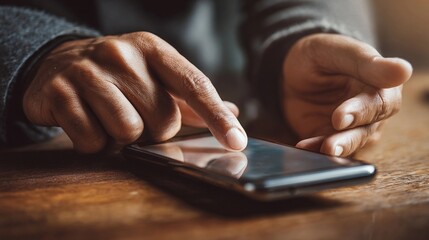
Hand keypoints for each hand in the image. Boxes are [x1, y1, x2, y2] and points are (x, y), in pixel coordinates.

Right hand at [23, 32, 246, 152]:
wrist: (58, 60)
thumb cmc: (118, 74)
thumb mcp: (154, 74)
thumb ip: (191, 96)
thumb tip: (232, 112)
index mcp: (152, 49)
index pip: (194, 84)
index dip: (216, 116)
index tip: (236, 141)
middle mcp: (122, 54)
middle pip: (162, 120)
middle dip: (153, 129)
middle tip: (135, 113)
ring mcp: (89, 72)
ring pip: (128, 131)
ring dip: (122, 136)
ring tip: (109, 116)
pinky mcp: (61, 93)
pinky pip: (93, 141)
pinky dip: (95, 142)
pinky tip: (88, 121)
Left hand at [282, 34, 411, 155]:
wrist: (295, 70)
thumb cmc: (322, 54)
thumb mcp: (339, 51)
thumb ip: (367, 63)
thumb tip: (403, 70)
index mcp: (381, 86)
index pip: (380, 103)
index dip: (361, 111)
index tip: (340, 117)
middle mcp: (371, 111)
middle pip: (366, 130)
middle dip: (348, 139)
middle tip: (330, 145)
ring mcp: (352, 128)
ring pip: (349, 143)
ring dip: (335, 149)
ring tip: (322, 151)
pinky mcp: (331, 138)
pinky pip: (325, 148)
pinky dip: (315, 149)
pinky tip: (303, 146)